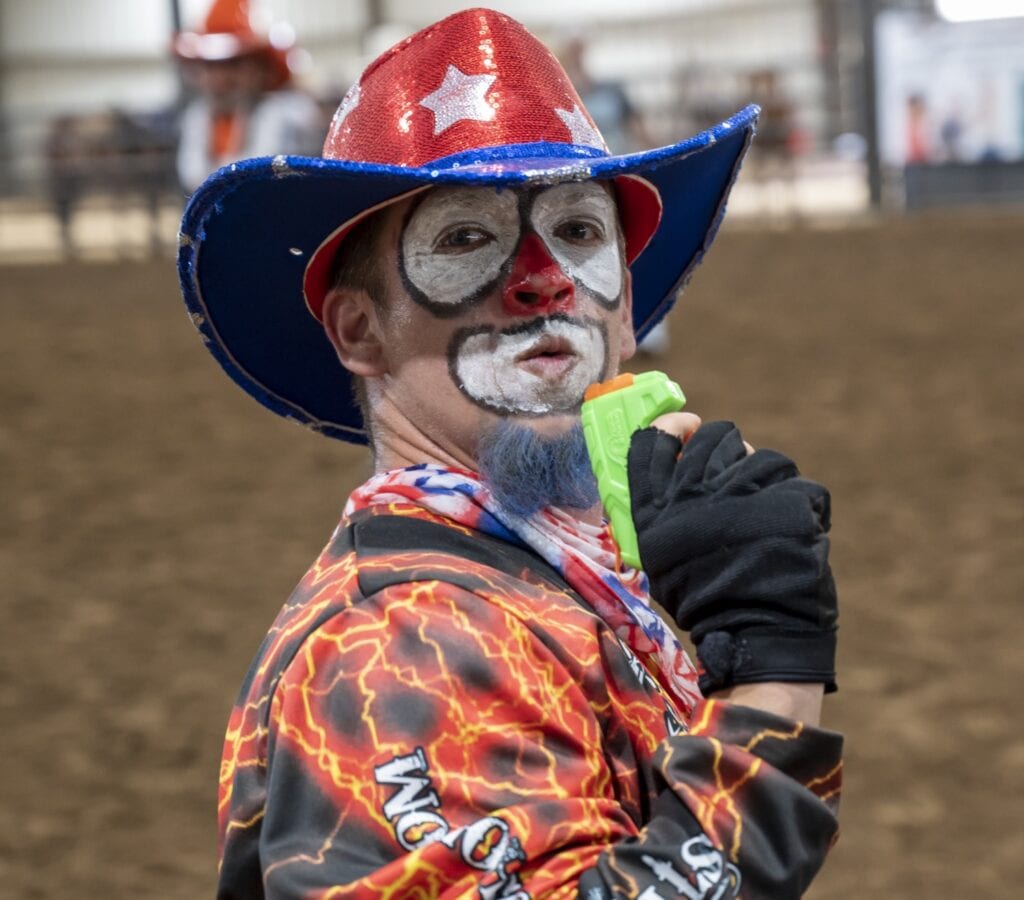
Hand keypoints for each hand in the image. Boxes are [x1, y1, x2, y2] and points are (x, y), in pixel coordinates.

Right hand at [627, 419, 837, 695]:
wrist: (757, 635)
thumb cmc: (705, 601)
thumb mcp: (661, 559)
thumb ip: (663, 513)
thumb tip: (679, 460)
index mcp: (655, 512)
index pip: (650, 442)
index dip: (670, 426)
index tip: (686, 426)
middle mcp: (691, 496)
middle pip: (708, 438)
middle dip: (724, 446)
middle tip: (733, 468)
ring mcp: (739, 496)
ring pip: (756, 455)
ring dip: (763, 474)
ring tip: (766, 506)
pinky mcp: (785, 502)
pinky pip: (793, 481)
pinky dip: (798, 501)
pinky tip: (793, 527)